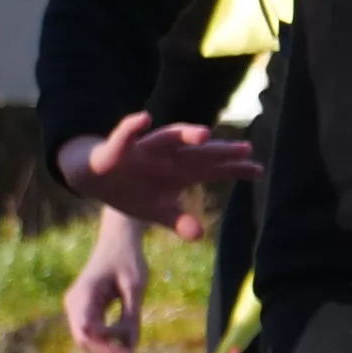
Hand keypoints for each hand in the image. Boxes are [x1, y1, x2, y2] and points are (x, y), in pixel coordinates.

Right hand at [57, 113, 258, 238]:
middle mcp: (166, 156)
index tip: (259, 170)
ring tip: (204, 133)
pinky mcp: (117, 148)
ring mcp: (143, 149)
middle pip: (197, 152)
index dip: (234, 169)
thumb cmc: (131, 190)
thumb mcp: (156, 211)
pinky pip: (124, 135)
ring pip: (166, 138)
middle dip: (220, 151)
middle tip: (246, 149)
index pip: (212, 169)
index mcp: (178, 171)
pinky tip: (143, 118)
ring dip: (184, 134)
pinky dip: (131, 127)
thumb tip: (199, 234)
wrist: (93, 177)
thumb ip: (178, 221)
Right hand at [63, 212, 150, 352]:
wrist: (118, 242)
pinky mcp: (87, 311)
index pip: (87, 329)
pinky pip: (95, 334)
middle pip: (85, 339)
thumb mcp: (135, 286)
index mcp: (83, 294)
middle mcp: (75, 303)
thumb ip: (132, 314)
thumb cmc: (127, 259)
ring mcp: (78, 308)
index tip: (130, 351)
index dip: (106, 345)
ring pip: (88, 340)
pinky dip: (109, 345)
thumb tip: (132, 346)